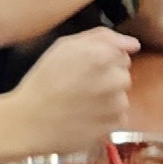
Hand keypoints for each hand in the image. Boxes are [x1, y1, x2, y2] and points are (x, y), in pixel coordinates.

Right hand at [3, 27, 135, 151]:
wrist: (29, 122)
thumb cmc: (43, 81)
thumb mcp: (64, 47)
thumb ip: (101, 38)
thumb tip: (133, 43)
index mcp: (101, 55)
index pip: (123, 52)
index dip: (104, 59)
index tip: (86, 68)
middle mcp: (114, 79)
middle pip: (124, 74)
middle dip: (108, 78)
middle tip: (82, 86)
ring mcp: (117, 105)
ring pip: (122, 96)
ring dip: (108, 99)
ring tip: (81, 103)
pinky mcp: (114, 125)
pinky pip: (118, 117)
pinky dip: (106, 117)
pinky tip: (85, 117)